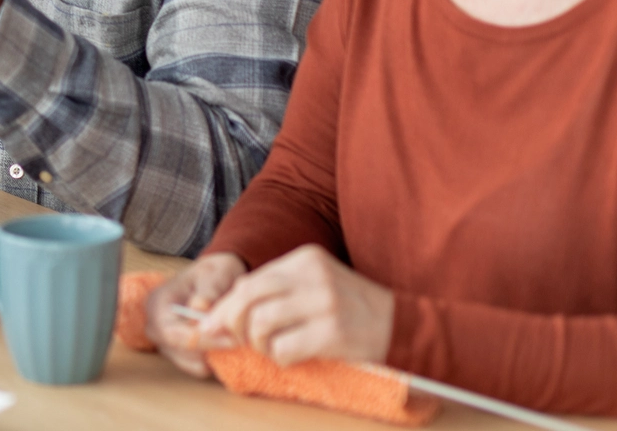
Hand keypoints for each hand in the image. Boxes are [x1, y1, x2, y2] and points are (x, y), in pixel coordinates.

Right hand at [148, 253, 248, 377]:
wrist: (215, 279)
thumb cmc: (214, 274)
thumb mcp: (214, 274)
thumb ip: (208, 291)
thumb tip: (198, 309)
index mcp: (157, 305)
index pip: (172, 334)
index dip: (202, 340)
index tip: (232, 339)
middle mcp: (155, 327)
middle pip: (180, 353)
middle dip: (212, 350)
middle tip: (240, 341)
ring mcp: (166, 342)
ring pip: (191, 364)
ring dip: (215, 356)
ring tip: (235, 338)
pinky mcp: (181, 353)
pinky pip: (199, 367)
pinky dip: (216, 359)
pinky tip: (228, 344)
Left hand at [198, 244, 394, 367]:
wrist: (403, 326)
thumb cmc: (349, 309)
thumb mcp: (312, 287)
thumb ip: (270, 296)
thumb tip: (216, 319)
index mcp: (305, 258)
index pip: (248, 281)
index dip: (225, 307)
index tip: (213, 326)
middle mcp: (313, 275)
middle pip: (247, 299)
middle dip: (233, 325)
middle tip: (239, 341)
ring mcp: (325, 303)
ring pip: (260, 325)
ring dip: (258, 345)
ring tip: (273, 348)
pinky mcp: (333, 333)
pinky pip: (283, 349)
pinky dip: (279, 358)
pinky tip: (292, 356)